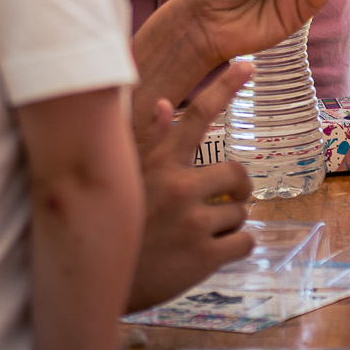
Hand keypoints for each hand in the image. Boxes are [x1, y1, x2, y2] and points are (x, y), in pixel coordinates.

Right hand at [128, 63, 254, 311]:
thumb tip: (166, 105)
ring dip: (228, 224)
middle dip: (237, 189)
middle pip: (237, 173)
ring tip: (199, 236)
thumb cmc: (116, 226)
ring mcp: (193, 223)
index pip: (198, 116)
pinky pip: (245, 242)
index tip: (248, 65)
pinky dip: (236, 247)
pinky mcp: (204, 257)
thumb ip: (148, 143)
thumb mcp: (126, 180)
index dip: (225, 87)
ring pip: (240, 214)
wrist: (100, 283)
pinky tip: (212, 252)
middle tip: (227, 200)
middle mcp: (180, 187)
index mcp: (161, 164)